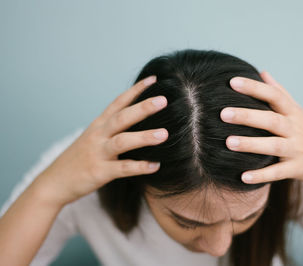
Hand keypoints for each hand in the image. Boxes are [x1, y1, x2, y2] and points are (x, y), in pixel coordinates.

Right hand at [36, 75, 168, 205]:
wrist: (55, 182)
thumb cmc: (80, 158)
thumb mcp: (94, 137)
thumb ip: (113, 127)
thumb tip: (138, 118)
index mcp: (99, 124)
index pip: (119, 102)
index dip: (136, 90)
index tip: (154, 79)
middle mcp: (98, 135)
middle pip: (122, 117)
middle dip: (142, 108)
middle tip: (164, 100)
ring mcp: (98, 153)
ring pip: (122, 141)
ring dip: (144, 137)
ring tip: (165, 134)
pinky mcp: (99, 172)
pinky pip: (122, 168)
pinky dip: (139, 167)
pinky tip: (155, 165)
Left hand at [220, 71, 302, 188]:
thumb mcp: (299, 111)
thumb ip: (280, 93)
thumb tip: (262, 72)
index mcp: (293, 113)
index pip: (274, 96)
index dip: (254, 88)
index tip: (233, 82)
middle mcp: (295, 129)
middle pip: (271, 120)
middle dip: (247, 116)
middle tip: (223, 113)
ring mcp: (297, 150)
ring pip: (273, 146)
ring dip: (251, 144)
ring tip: (229, 142)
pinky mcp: (297, 169)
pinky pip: (278, 173)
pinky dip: (261, 175)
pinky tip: (243, 176)